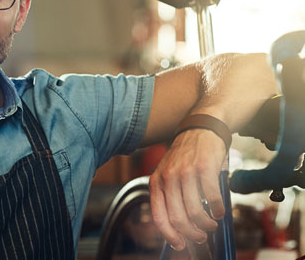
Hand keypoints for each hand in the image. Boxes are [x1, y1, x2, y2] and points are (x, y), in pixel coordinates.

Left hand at [148, 128, 227, 250]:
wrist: (200, 130)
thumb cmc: (186, 158)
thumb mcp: (170, 175)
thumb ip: (172, 198)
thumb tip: (181, 229)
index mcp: (156, 182)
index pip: (159, 217)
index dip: (170, 235)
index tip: (180, 245)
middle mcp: (167, 178)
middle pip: (178, 219)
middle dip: (192, 233)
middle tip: (202, 236)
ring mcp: (185, 173)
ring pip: (195, 212)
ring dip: (206, 225)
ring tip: (212, 224)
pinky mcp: (204, 168)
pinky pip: (211, 199)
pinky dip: (217, 210)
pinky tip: (219, 211)